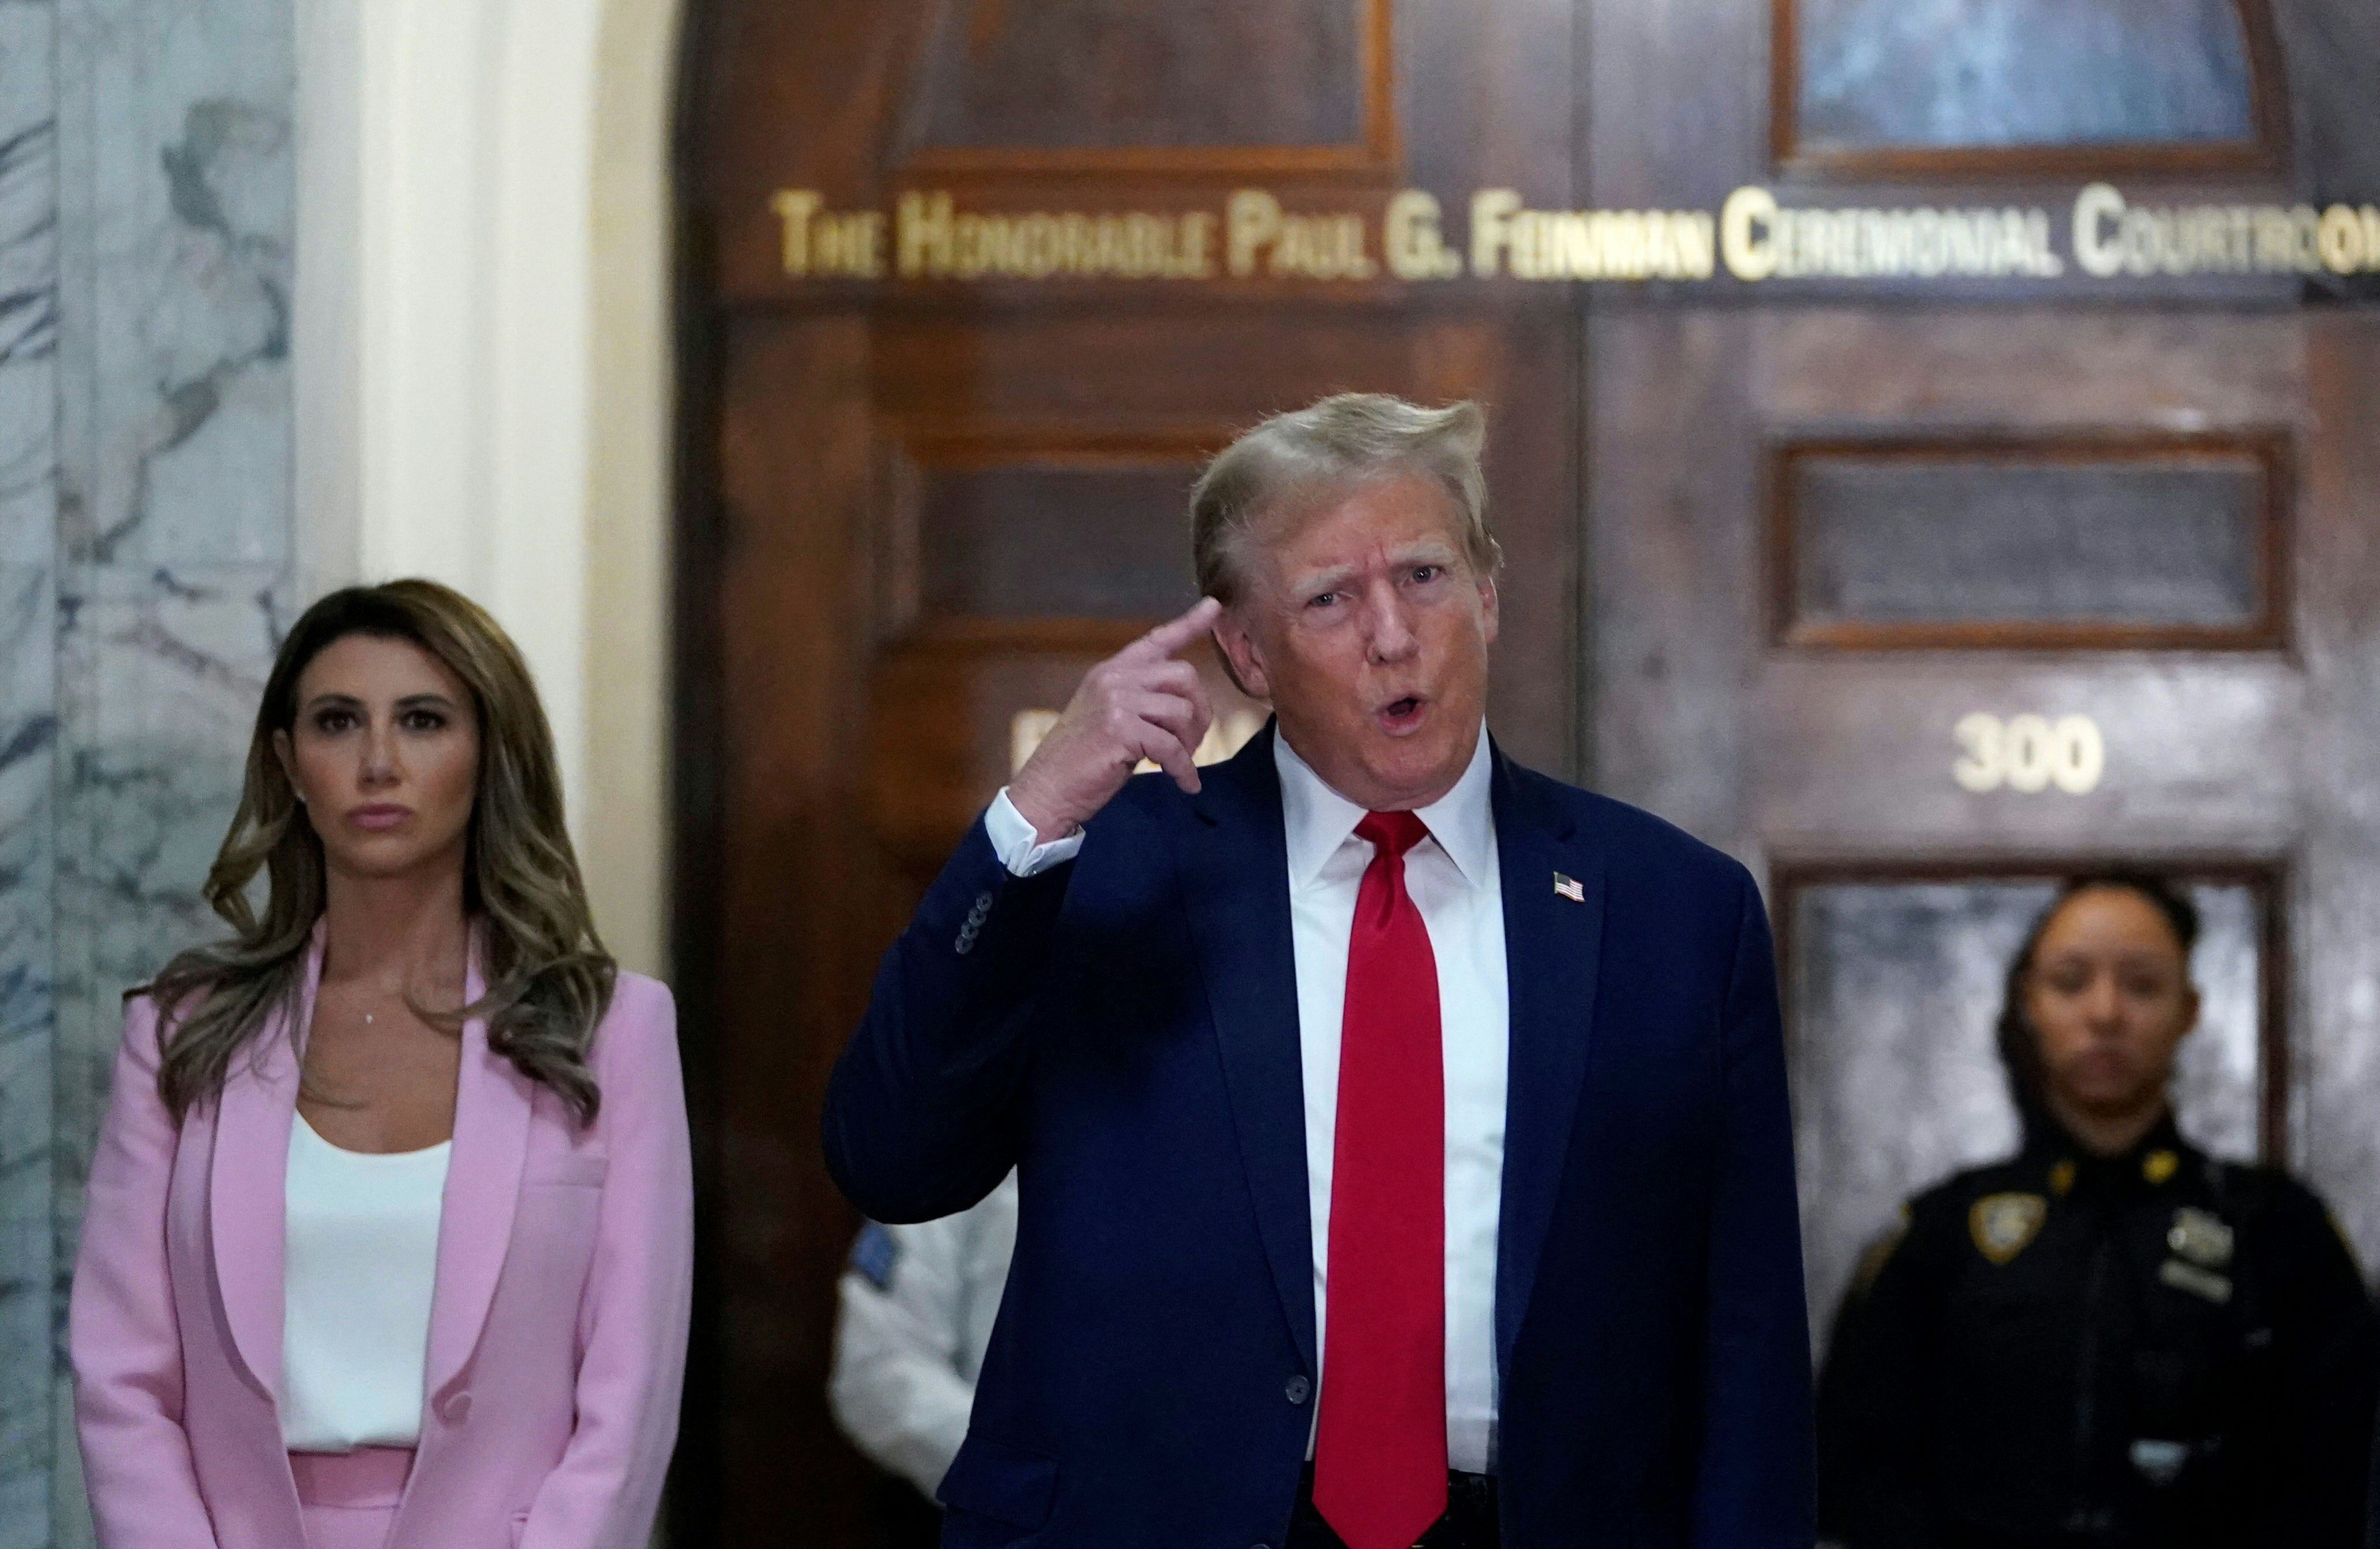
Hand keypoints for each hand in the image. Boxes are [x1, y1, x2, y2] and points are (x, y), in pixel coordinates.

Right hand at [1007, 598, 1222, 842]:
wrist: (1046, 790)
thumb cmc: (1079, 761)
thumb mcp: (1107, 718)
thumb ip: (1138, 701)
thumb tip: (1183, 705)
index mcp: (1110, 672)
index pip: (1156, 641)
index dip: (1188, 623)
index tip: (1213, 607)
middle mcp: (1113, 678)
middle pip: (1184, 676)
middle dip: (1200, 710)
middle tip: (1194, 740)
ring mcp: (1115, 702)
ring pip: (1182, 712)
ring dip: (1190, 743)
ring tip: (1180, 763)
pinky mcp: (1119, 730)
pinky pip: (1171, 747)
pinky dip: (1183, 769)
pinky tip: (1185, 784)